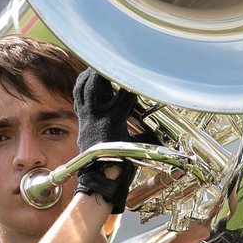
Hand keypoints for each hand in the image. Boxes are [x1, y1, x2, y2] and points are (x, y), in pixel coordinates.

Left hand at [72, 69, 136, 213]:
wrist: (98, 181)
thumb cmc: (120, 167)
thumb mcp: (138, 147)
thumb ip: (147, 133)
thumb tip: (165, 131)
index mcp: (112, 122)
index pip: (124, 94)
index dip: (132, 82)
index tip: (139, 72)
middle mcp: (96, 118)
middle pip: (95, 85)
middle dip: (104, 70)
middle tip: (113, 61)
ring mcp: (85, 119)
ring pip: (82, 89)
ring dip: (90, 76)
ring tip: (98, 67)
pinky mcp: (81, 122)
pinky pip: (78, 99)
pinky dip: (83, 88)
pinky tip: (88, 83)